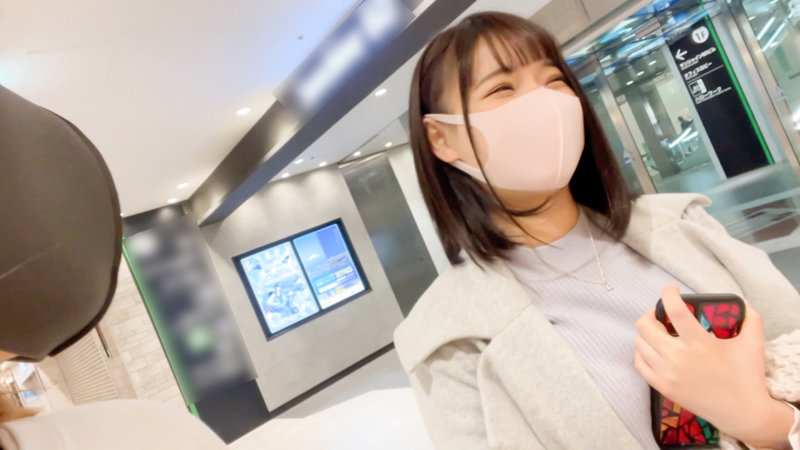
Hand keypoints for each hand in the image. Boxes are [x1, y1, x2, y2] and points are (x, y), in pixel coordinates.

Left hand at [634, 286, 792, 447]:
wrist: (743, 414)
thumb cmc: (748, 378)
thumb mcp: (754, 344)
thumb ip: (750, 319)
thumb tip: (742, 304)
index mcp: (700, 344)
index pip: (674, 310)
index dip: (668, 294)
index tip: (671, 290)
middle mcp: (678, 358)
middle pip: (645, 326)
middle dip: (651, 314)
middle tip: (661, 314)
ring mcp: (667, 374)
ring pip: (639, 343)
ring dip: (646, 333)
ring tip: (658, 332)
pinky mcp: (663, 387)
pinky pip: (639, 364)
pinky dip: (642, 353)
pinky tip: (653, 349)